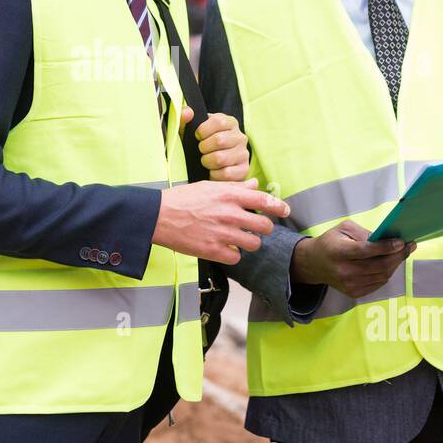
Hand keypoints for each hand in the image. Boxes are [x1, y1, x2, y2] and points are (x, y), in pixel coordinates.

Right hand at [153, 178, 290, 264]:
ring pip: (253, 244)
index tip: (285, 211)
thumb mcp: (209, 187)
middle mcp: (229, 214)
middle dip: (263, 228)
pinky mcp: (213, 251)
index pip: (265, 201)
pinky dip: (232, 255)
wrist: (158, 216)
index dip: (279, 207)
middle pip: (264, 227)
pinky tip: (224, 249)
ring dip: (248, 243)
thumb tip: (254, 185)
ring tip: (238, 240)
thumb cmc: (182, 199)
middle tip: (255, 228)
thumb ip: (235, 187)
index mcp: (229, 195)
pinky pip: (236, 258)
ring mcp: (222, 234)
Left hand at [179, 106, 249, 180]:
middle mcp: (240, 137)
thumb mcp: (189, 130)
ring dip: (207, 162)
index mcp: (229, 122)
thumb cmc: (200, 144)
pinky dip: (214, 174)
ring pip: (221, 158)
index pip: (218, 121)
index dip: (203, 130)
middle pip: (219, 140)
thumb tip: (187, 112)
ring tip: (206, 161)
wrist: (207, 166)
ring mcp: (244, 154)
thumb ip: (184, 118)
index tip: (198, 136)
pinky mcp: (244, 170)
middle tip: (202, 151)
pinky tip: (213, 171)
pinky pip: (226, 173)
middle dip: (204, 148)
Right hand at [289, 220, 413, 298]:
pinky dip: (387, 273)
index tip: (401, 242)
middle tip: (409, 247)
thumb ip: (363, 233)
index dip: (386, 247)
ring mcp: (349, 284)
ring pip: (382, 276)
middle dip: (398, 256)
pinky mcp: (353, 292)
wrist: (315, 264)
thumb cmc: (331, 242)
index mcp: (338, 251)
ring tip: (402, 253)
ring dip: (395, 264)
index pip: (366, 250)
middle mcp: (343, 270)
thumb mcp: (343, 229)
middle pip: (378, 266)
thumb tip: (385, 239)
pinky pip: (378, 283)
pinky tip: (390, 263)